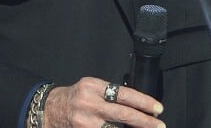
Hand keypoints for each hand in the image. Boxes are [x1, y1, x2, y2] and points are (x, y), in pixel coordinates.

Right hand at [44, 77, 164, 127]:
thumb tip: (135, 105)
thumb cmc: (76, 96)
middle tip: (159, 125)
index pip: (124, 94)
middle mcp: (90, 104)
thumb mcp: (92, 87)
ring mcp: (86, 122)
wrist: (51, 109)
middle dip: (144, 121)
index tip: (157, 108)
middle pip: (123, 114)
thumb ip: (110, 94)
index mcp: (94, 87)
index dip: (143, 102)